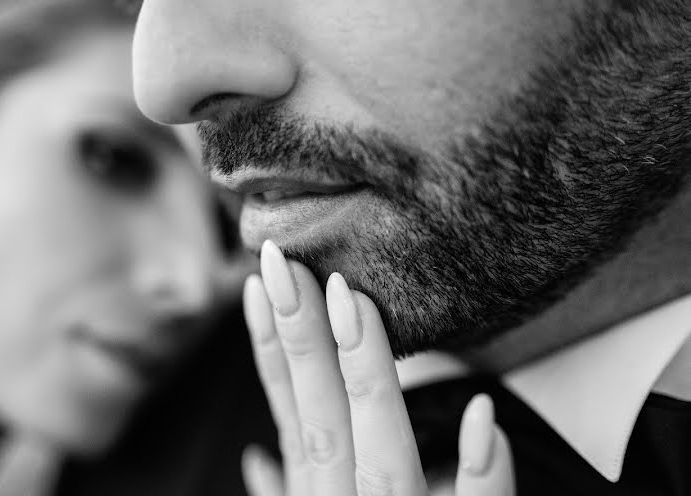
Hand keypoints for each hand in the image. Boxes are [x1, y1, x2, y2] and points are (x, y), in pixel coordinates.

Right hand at [240, 241, 514, 495]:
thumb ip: (284, 493)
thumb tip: (254, 457)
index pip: (291, 413)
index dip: (271, 351)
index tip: (259, 284)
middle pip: (322, 418)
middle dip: (304, 338)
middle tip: (290, 263)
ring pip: (384, 454)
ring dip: (369, 378)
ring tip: (356, 305)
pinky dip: (479, 469)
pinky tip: (482, 411)